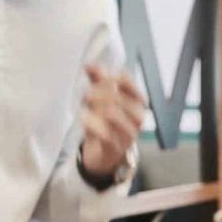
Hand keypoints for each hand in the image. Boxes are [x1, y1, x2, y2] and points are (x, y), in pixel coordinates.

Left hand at [78, 64, 144, 179]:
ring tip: (85, 108)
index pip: (126, 81)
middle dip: (97, 93)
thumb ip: (98, 81)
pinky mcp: (115, 148)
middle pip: (116, 96)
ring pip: (111, 113)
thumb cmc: (107, 124)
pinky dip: (91, 123)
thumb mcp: (102, 100)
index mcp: (137, 102)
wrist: (105, 156)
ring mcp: (128, 134)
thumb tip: (89, 64)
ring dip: (94, 107)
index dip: (108, 77)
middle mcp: (137, 118)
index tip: (97, 80)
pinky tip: (84, 118)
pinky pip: (104, 133)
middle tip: (86, 96)